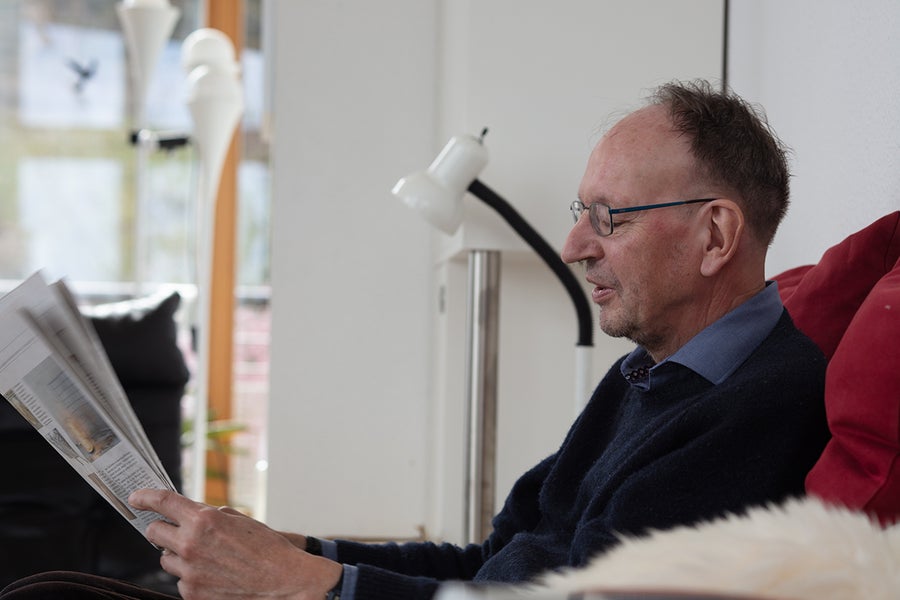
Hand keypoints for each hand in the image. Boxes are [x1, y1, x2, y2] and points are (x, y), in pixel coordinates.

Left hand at [130, 489, 341, 599]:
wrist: (283, 582)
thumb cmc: (267, 549)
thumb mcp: (240, 521)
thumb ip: (211, 516)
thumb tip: (191, 516)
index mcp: (204, 520)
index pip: (163, 502)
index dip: (145, 497)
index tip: (136, 497)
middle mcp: (191, 545)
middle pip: (154, 533)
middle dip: (161, 529)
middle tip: (172, 529)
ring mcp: (189, 572)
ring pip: (166, 559)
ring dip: (179, 554)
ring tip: (206, 557)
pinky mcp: (192, 593)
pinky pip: (181, 580)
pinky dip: (192, 575)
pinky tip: (214, 574)